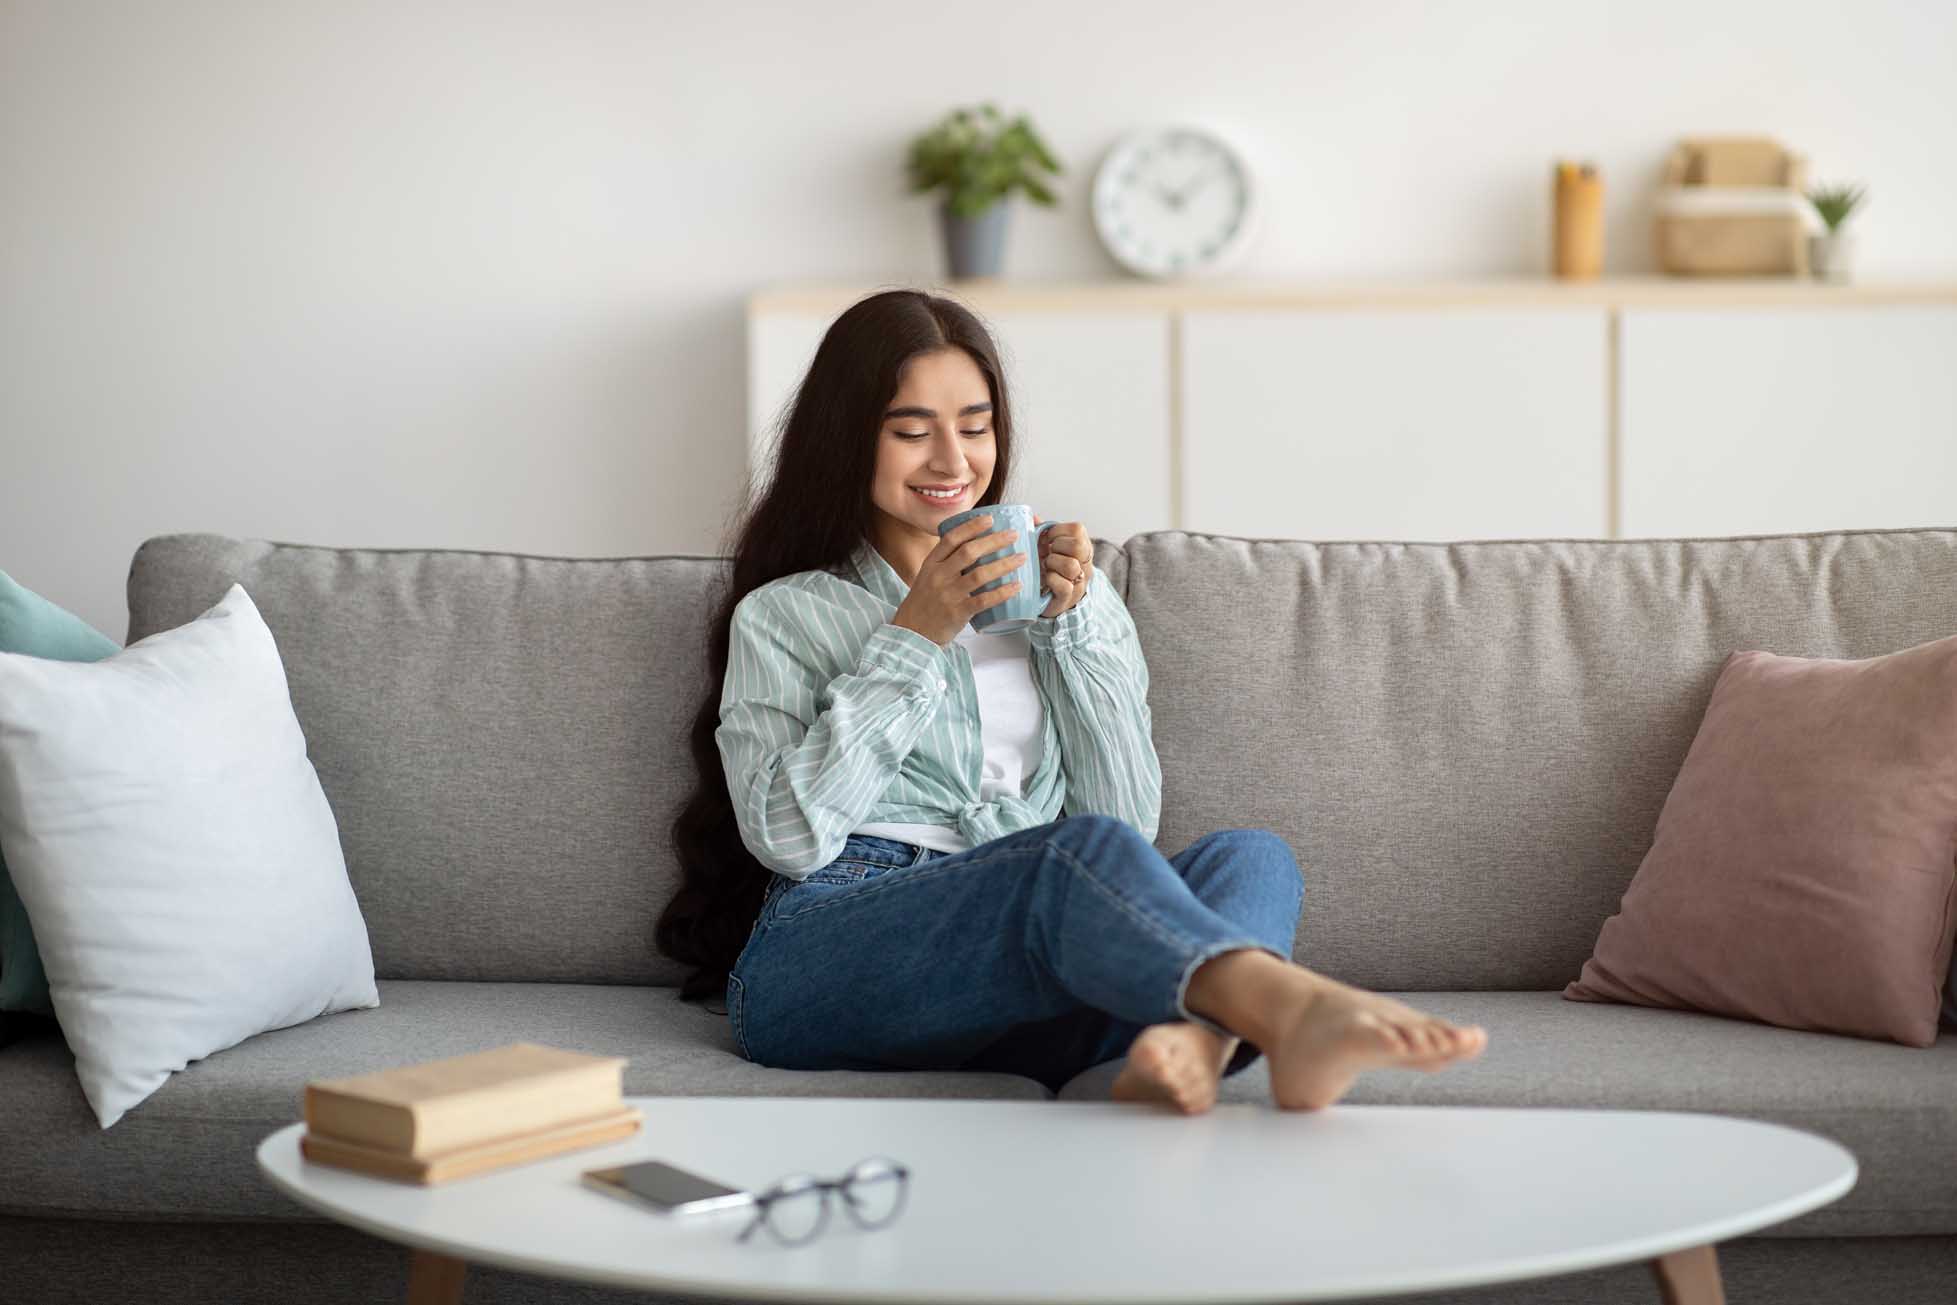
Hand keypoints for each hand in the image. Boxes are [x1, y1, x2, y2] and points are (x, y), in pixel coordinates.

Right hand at [889, 514, 1026, 646]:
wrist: (912, 632)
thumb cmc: (924, 601)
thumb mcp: (928, 575)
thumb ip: (946, 561)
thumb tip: (974, 544)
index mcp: (931, 563)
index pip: (951, 539)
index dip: (972, 527)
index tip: (990, 519)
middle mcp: (939, 576)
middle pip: (969, 552)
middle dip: (994, 541)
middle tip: (1013, 535)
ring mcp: (948, 595)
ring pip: (980, 575)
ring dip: (1004, 564)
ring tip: (1021, 558)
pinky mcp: (958, 612)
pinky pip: (984, 600)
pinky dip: (1002, 592)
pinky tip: (1016, 586)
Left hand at [1033, 515, 1093, 619]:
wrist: (1047, 599)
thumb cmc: (1047, 570)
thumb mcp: (1045, 548)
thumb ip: (1041, 531)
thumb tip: (1033, 517)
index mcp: (1082, 547)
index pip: (1078, 529)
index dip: (1058, 531)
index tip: (1048, 539)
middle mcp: (1085, 563)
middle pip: (1078, 546)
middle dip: (1057, 546)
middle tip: (1048, 553)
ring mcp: (1079, 582)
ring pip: (1071, 566)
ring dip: (1053, 563)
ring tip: (1047, 567)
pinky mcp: (1069, 597)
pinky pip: (1064, 586)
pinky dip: (1052, 580)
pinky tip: (1046, 580)